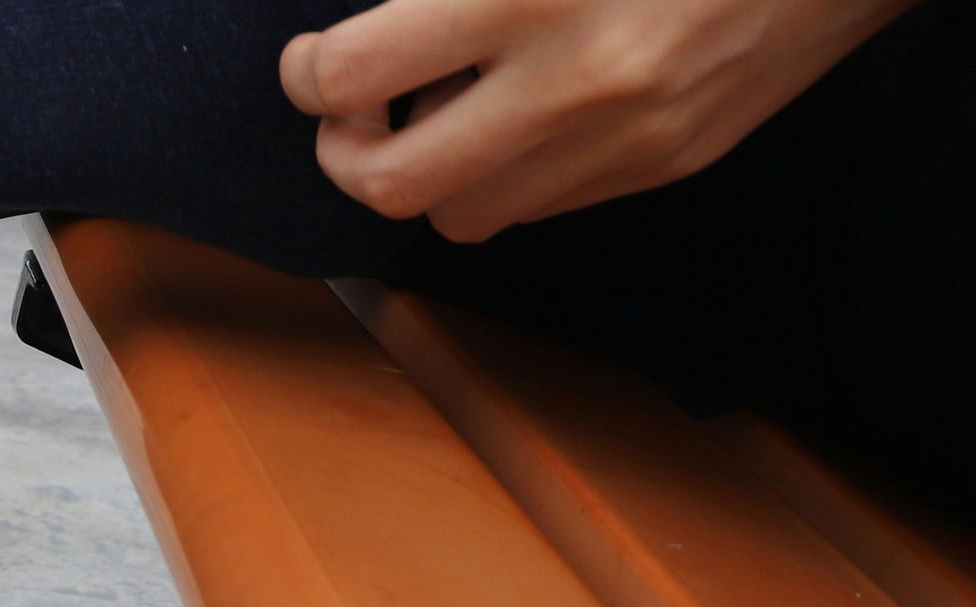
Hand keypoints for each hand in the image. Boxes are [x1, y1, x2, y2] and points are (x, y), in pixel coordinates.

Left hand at [278, 0, 915, 241]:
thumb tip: (376, 18)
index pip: (355, 75)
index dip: (307, 75)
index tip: (314, 57)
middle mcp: (576, 82)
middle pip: (390, 186)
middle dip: (346, 152)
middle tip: (349, 107)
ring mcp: (626, 139)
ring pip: (460, 217)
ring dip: (425, 173)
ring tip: (434, 107)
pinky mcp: (667, 166)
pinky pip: (541, 208)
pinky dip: (504, 174)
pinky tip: (514, 112)